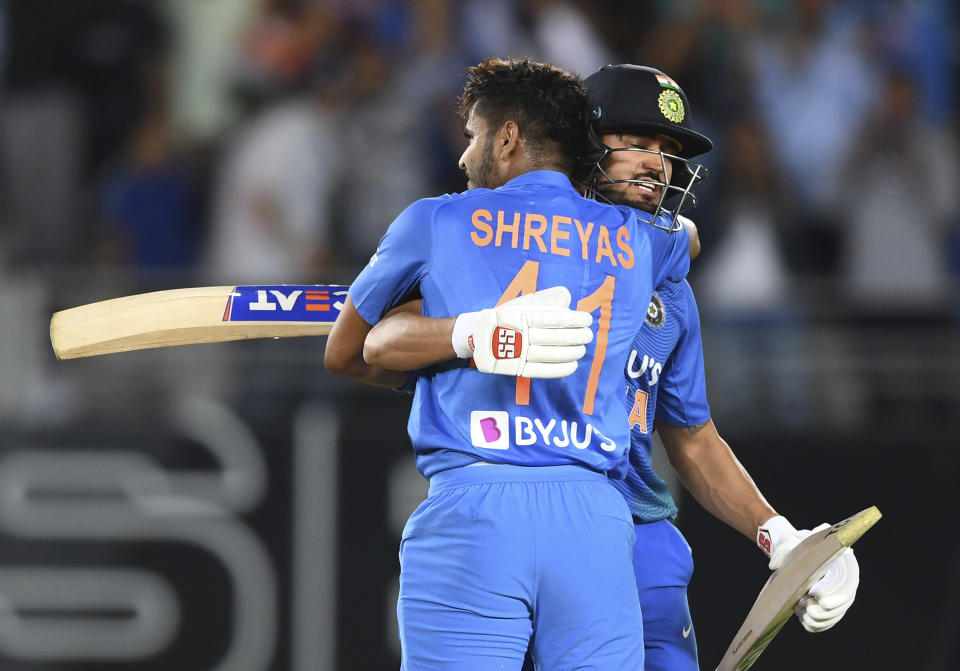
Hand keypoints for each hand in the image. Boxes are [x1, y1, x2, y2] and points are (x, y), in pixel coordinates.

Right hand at [453, 287, 592, 378]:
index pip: (556, 318)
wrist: (479, 336)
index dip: (575, 319)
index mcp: (524, 316)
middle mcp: (522, 334)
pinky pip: (543, 371)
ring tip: (583, 348)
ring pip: (552, 354)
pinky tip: (573, 365)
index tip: (587, 319)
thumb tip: (567, 298)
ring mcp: (519, 353)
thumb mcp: (522, 302)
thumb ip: (545, 300)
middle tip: (588, 334)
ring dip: (572, 352)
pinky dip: (560, 369)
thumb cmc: (506, 317)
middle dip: (577, 336)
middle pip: (557, 337)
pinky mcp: (518, 368)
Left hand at [757, 516, 860, 632]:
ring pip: (836, 613)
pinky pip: (828, 621)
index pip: (847, 580)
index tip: (816, 595)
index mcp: (841, 562)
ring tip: (802, 611)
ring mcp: (839, 596)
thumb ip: (782, 552)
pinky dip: (817, 625)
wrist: (794, 557)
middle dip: (826, 610)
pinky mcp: (831, 608)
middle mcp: (845, 580)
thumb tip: (773, 565)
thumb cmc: (795, 548)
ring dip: (819, 618)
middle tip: (808, 609)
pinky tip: (804, 620)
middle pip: (844, 600)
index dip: (834, 591)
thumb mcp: (789, 544)